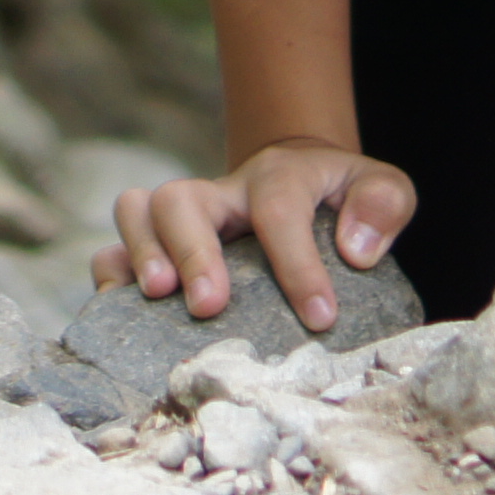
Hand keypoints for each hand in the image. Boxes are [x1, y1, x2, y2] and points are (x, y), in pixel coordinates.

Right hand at [91, 137, 414, 334]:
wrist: (299, 177)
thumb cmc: (339, 196)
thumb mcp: (378, 186)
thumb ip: (382, 203)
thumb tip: (354, 251)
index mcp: (278, 176)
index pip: (279, 209)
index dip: (297, 265)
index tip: (320, 318)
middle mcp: (221, 192)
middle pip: (182, 197)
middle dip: (190, 252)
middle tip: (211, 306)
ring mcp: (183, 218)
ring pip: (135, 211)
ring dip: (141, 255)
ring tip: (160, 299)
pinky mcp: (157, 246)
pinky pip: (111, 251)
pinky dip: (111, 279)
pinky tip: (125, 315)